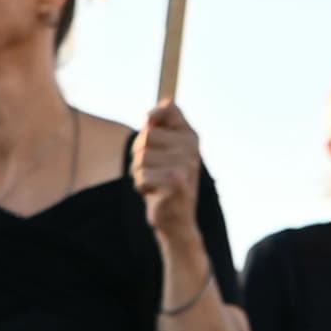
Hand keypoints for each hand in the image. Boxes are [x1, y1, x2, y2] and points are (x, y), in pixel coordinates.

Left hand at [131, 99, 208, 252]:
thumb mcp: (165, 151)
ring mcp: (185, 166)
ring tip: (154, 182)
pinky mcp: (175, 183)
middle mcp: (191, 149)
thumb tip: (156, 109)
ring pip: (141, 157)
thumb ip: (162, 127)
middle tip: (152, 170)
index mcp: (191, 137)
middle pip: (146, 135)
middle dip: (140, 154)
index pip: (170, 108)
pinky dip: (141, 186)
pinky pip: (141, 175)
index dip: (154, 115)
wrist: (177, 221)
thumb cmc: (165, 182)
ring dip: (139, 173)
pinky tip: (154, 193)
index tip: (150, 125)